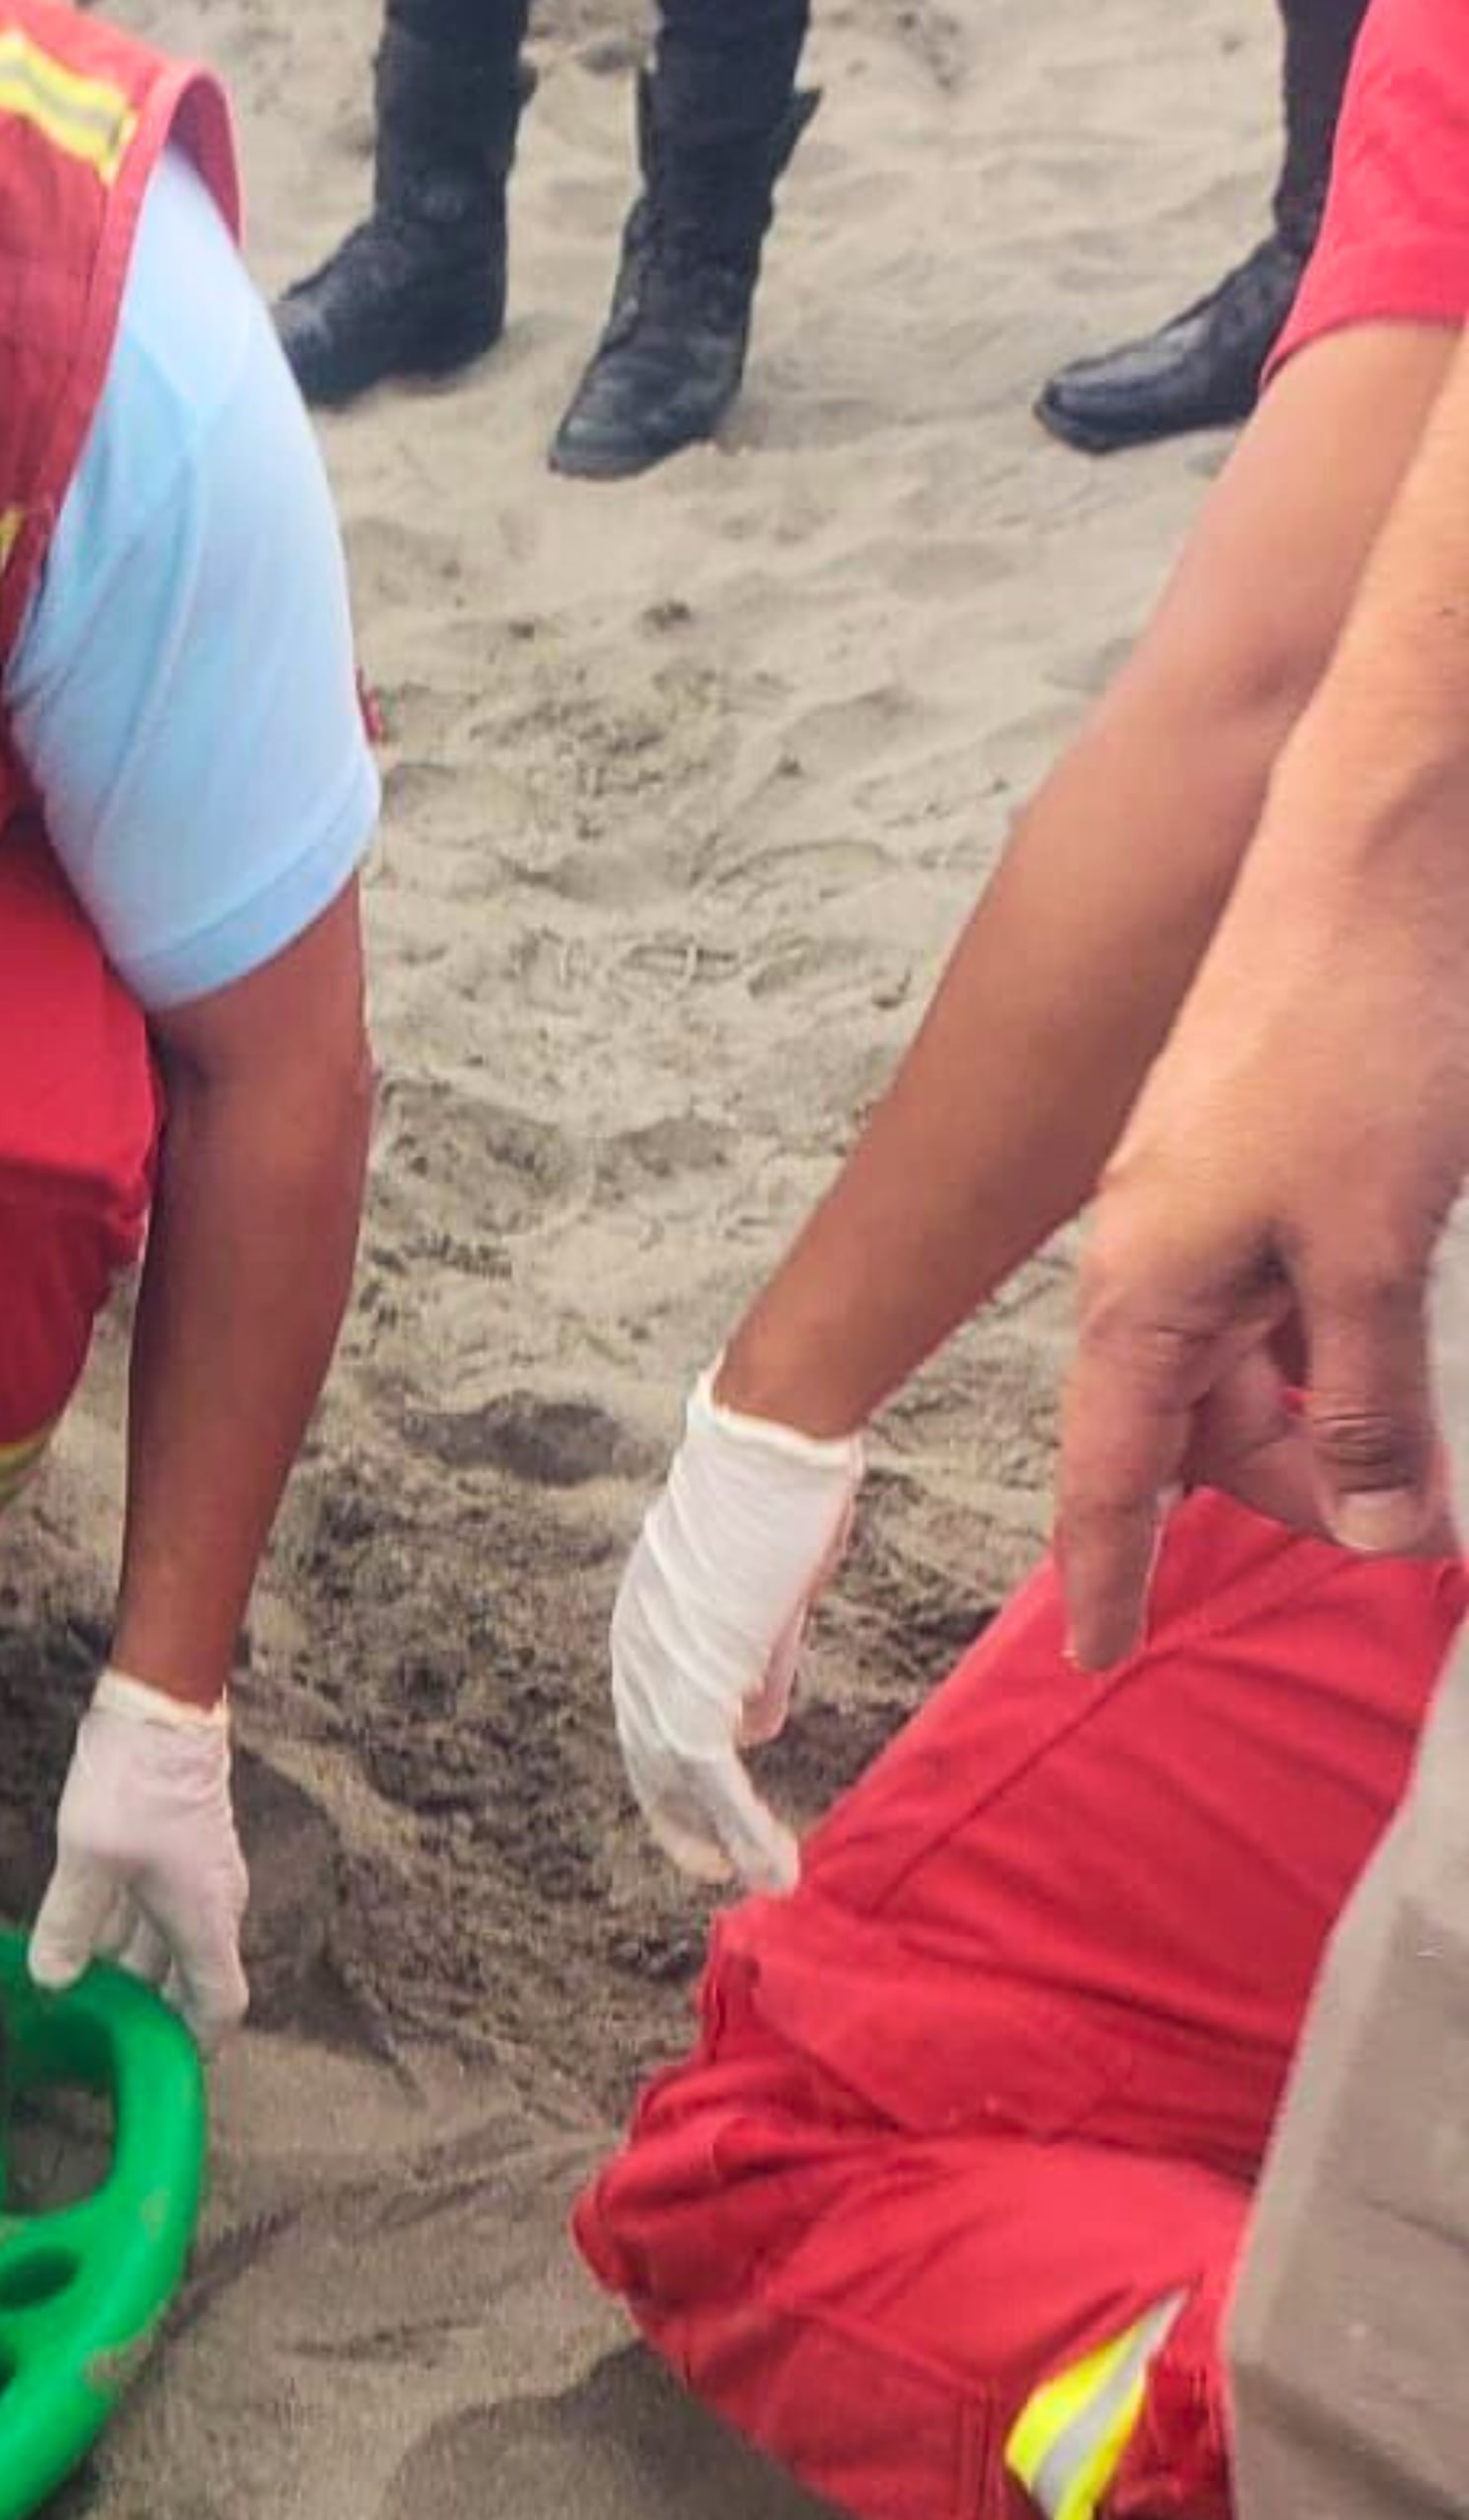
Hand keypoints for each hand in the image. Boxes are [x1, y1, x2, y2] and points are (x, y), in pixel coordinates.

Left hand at [27, 1673, 251, 2039]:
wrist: (164, 1708)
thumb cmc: (135, 1783)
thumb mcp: (87, 1860)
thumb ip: (69, 1925)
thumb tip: (52, 1983)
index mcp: (205, 1920)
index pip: (219, 2005)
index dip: (195, 2043)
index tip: (158, 2066)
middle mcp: (213, 1905)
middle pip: (188, 1978)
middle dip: (147, 2009)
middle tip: (97, 2035)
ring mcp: (200, 1876)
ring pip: (168, 1942)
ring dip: (130, 1967)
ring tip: (79, 1992)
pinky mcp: (181, 1850)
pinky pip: (158, 1910)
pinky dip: (127, 1931)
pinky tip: (80, 1934)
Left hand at [611, 1372, 866, 1891]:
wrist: (773, 1443)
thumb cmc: (778, 1498)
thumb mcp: (764, 1594)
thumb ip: (754, 1662)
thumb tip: (756, 1728)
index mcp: (647, 1626)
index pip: (647, 1721)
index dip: (671, 1778)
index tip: (701, 1820)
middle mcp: (637, 1649)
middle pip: (647, 1759)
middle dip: (678, 1820)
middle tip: (712, 1869)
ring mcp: (661, 1662)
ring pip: (675, 1777)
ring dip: (717, 1836)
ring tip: (750, 1880)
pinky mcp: (698, 1672)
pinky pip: (709, 1771)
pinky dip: (739, 1825)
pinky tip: (769, 1865)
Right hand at [1056, 873, 1468, 1665]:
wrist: (1377, 863)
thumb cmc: (1357, 1045)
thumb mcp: (1380, 1253)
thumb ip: (1375, 1404)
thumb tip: (1388, 1535)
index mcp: (1144, 1291)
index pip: (1111, 1473)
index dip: (1111, 1572)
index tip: (1099, 1656)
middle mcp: (1153, 1258)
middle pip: (1192, 1428)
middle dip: (1290, 1494)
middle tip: (1416, 1532)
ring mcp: (1205, 1206)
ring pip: (1247, 1361)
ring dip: (1328, 1418)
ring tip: (1420, 1452)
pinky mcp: (1260, 1163)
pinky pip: (1280, 1295)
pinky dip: (1336, 1346)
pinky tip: (1393, 1348)